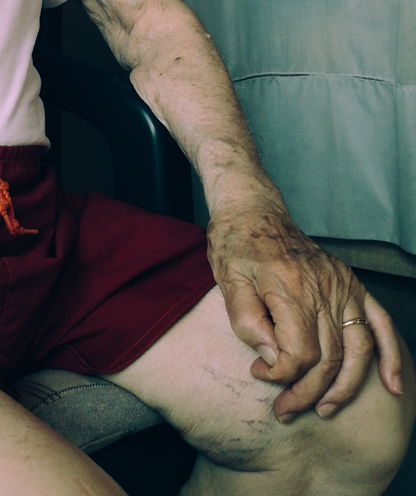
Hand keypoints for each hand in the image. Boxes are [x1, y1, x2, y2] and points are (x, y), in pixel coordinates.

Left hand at [207, 201, 404, 420]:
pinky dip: (390, 355)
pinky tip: (391, 384)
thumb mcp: (227, 280)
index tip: (260, 373)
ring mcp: (342, 284)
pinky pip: (380, 323)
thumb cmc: (237, 244)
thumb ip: (247, 322)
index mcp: (290, 287)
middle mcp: (323, 287)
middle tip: (285, 410)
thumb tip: (274, 358)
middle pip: (327, 357)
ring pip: (356, 350)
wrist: (254, 209)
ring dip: (345, 387)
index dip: (281, 375)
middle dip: (306, 392)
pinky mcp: (351, 283)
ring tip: (325, 408)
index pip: (299, 352)